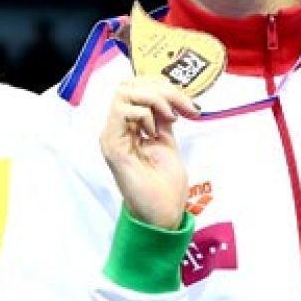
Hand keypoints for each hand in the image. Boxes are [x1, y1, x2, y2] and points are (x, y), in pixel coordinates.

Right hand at [100, 77, 193, 229]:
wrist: (163, 214)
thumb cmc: (165, 187)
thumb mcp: (168, 143)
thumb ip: (163, 121)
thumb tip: (169, 99)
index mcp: (129, 129)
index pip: (136, 89)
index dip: (163, 87)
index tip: (189, 105)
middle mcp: (117, 130)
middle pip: (128, 85)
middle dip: (160, 88)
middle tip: (182, 107)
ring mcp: (112, 137)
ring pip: (124, 93)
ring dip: (154, 98)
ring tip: (169, 118)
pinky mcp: (113, 146)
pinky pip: (122, 112)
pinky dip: (144, 113)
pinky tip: (155, 130)